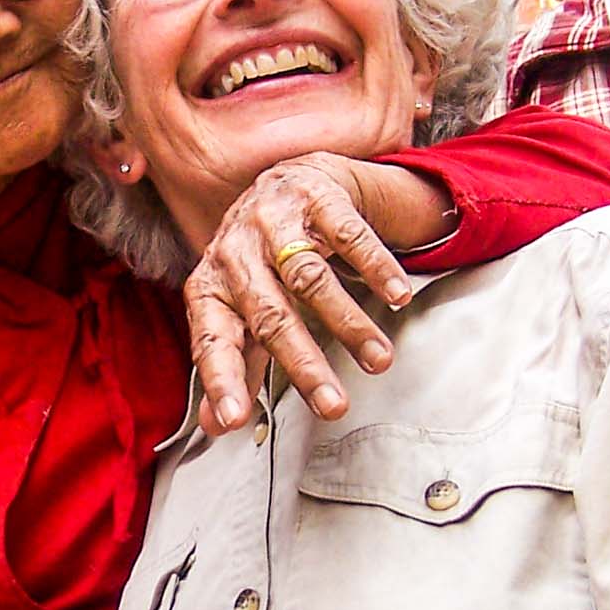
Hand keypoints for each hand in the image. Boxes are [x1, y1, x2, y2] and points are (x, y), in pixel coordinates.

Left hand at [188, 154, 438, 433]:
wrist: (283, 183)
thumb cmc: (258, 263)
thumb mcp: (238, 311)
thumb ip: (233, 365)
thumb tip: (216, 426)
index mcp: (211, 287)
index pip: (211, 341)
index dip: (222, 380)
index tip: (235, 420)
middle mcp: (236, 252)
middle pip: (270, 315)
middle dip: (303, 364)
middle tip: (334, 407)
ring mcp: (275, 220)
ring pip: (311, 278)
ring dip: (349, 323)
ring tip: (379, 361)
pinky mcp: (316, 197)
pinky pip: (349, 235)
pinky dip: (376, 267)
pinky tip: (398, 297)